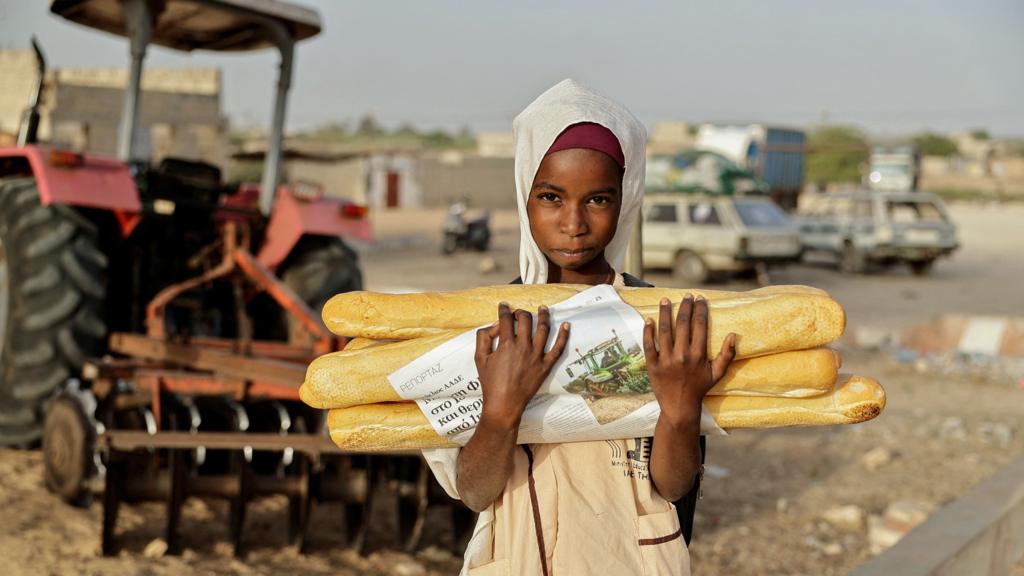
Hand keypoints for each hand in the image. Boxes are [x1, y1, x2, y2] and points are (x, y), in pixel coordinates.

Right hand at [475, 303, 569, 427]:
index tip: (504, 306)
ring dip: (544, 316)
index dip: (504, 309)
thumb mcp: (479, 358)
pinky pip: (558, 348)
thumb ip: (483, 338)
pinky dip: (564, 335)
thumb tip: (494, 326)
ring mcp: (537, 356)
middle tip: (519, 313)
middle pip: (526, 320)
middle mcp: (523, 347)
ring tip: (543, 309)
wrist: (504, 404)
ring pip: (543, 329)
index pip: (506, 319)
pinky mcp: (546, 365)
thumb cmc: (490, 382)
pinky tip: (566, 325)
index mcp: (506, 344)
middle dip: (521, 312)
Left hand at [643, 295, 735, 425]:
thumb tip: (733, 335)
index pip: (700, 326)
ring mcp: (666, 360)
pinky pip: (648, 345)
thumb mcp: (717, 373)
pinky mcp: (652, 365)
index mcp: (698, 355)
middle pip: (683, 324)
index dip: (700, 310)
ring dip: (665, 313)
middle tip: (686, 296)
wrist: (679, 406)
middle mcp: (682, 355)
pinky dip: (648, 331)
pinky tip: (649, 319)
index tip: (700, 299)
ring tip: (665, 300)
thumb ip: (727, 355)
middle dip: (685, 307)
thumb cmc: (700, 388)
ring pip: (665, 331)